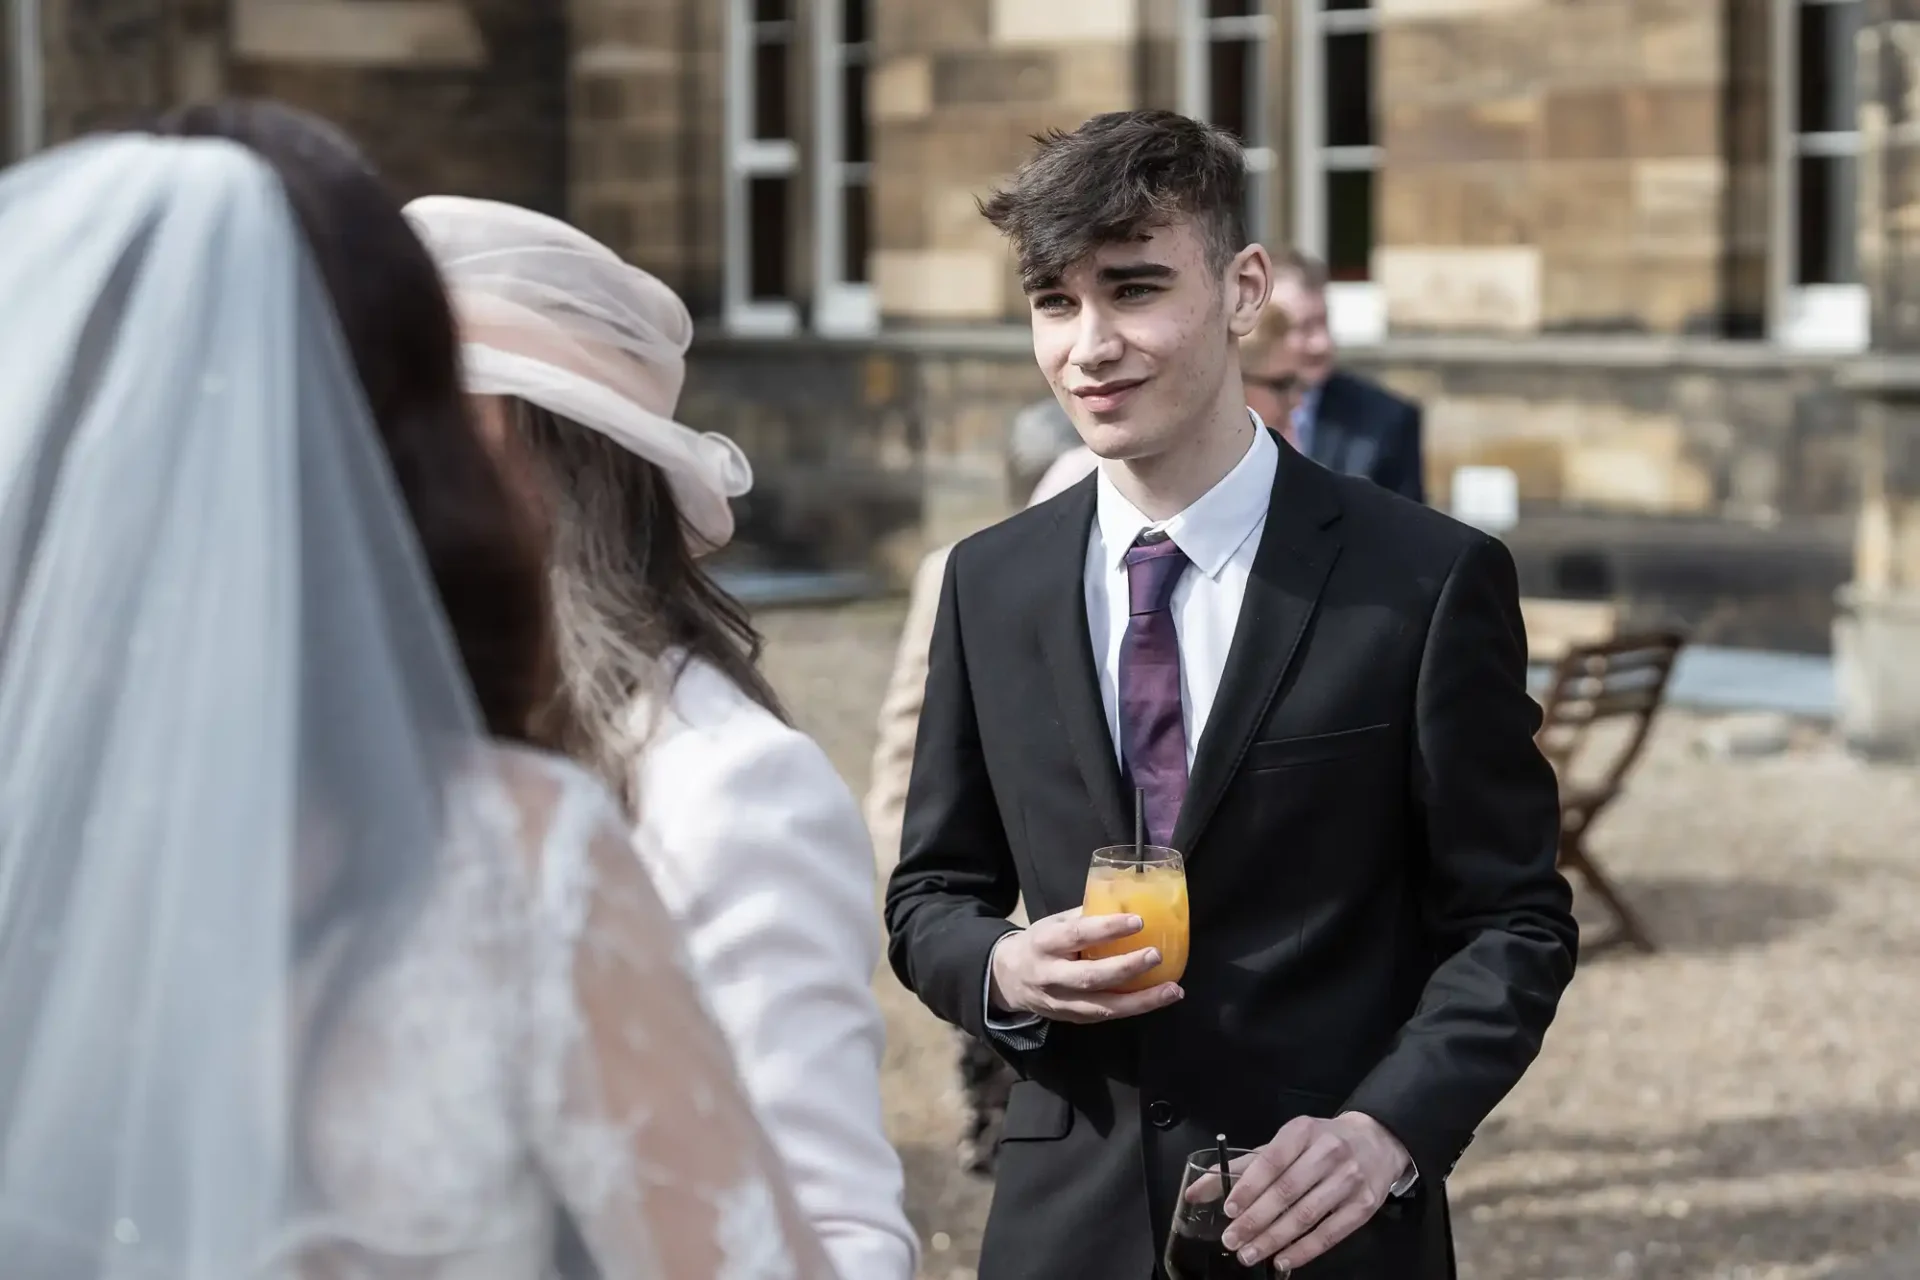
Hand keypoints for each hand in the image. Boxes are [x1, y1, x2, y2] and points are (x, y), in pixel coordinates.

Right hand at [988, 907, 1182, 1023]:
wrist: (1008, 979)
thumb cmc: (1040, 943)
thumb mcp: (1054, 923)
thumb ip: (1086, 916)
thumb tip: (1128, 901)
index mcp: (1044, 943)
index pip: (1076, 935)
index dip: (1107, 929)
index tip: (1137, 920)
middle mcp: (1051, 976)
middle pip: (1090, 976)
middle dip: (1126, 967)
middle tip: (1155, 955)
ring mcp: (1062, 1002)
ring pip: (1103, 1006)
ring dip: (1141, 1000)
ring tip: (1172, 989)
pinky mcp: (1074, 1019)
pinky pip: (1107, 1015)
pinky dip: (1135, 1008)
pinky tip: (1158, 998)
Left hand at [1199, 1112, 1409, 1272]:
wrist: (1376, 1142)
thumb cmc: (1321, 1143)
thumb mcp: (1286, 1143)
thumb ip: (1244, 1166)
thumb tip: (1198, 1190)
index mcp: (1302, 1132)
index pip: (1272, 1160)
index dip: (1250, 1187)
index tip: (1229, 1209)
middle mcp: (1328, 1152)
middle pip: (1287, 1191)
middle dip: (1255, 1219)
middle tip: (1232, 1240)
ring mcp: (1349, 1180)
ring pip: (1306, 1214)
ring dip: (1275, 1239)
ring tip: (1250, 1254)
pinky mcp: (1364, 1206)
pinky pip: (1331, 1233)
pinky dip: (1305, 1250)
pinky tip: (1283, 1260)